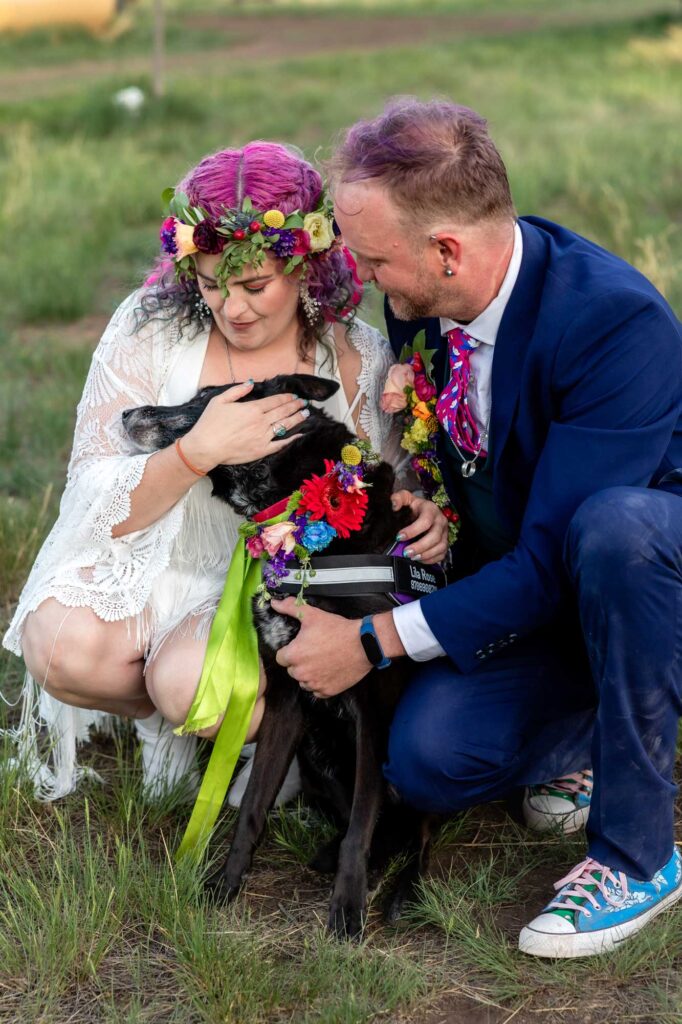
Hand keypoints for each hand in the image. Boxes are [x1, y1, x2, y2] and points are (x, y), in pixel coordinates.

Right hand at [182, 382, 308, 470]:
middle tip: (304, 402)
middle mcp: (261, 422)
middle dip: (295, 406)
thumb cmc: (210, 423)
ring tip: (306, 414)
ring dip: (297, 419)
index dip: (286, 397)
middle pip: (283, 412)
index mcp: (253, 409)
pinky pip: (280, 444)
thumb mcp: (220, 400)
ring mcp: (263, 437)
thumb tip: (251, 383)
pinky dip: (291, 439)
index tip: (294, 395)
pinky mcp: (262, 450)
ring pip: (285, 426)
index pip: (275, 401)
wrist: (206, 447)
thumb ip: (237, 390)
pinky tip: (299, 435)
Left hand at [272, 599, 371, 698]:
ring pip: (304, 682)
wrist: (364, 644)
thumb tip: (274, 603)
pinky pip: (317, 691)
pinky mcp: (328, 691)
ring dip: (309, 674)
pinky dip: (321, 684)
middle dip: (300, 662)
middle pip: (292, 670)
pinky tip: (329, 671)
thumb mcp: (312, 615)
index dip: (290, 651)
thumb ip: (290, 608)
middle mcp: (301, 673)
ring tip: (323, 661)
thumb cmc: (337, 630)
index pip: (281, 658)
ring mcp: (315, 684)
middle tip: (314, 651)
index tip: (301, 646)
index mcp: (294, 655)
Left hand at [391, 490, 448, 562]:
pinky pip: (442, 554)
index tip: (399, 537)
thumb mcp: (406, 498)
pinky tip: (419, 559)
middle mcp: (440, 521)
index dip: (412, 531)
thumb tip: (394, 506)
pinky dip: (431, 559)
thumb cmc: (414, 507)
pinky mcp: (444, 542)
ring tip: (412, 557)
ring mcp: (444, 533)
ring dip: (426, 554)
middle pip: (435, 536)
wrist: (424, 511)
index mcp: (431, 509)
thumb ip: (398, 498)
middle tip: (406, 552)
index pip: (425, 521)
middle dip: (420, 546)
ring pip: (440, 546)